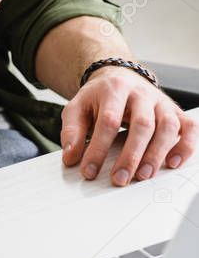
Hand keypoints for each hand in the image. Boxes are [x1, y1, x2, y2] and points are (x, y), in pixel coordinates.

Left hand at [61, 66, 198, 185]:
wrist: (119, 77)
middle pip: (142, 124)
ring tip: (143, 176)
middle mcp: (141, 93)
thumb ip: (72, 131)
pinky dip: (185, 146)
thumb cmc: (99, 98)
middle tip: (119, 179)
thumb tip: (71, 157)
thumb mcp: (77, 107)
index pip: (108, 121)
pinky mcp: (175, 111)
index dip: (98, 149)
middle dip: (131, 156)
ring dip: (157, 154)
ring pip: (167, 126)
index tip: (89, 171)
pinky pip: (189, 127)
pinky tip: (172, 163)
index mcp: (114, 89)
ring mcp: (160, 102)